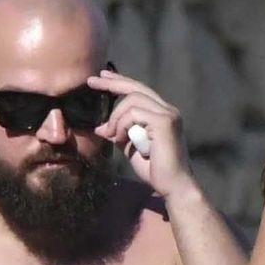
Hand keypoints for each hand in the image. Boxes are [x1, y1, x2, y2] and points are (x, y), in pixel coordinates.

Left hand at [88, 69, 190, 198]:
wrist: (173, 187)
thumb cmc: (155, 170)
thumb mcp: (130, 148)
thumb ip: (119, 134)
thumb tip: (100, 127)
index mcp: (162, 113)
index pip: (139, 90)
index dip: (119, 82)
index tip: (101, 77)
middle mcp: (168, 110)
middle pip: (136, 87)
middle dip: (112, 83)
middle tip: (91, 81)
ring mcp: (168, 114)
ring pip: (132, 100)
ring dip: (116, 117)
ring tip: (111, 134)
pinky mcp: (165, 122)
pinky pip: (135, 114)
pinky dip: (122, 125)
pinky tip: (120, 138)